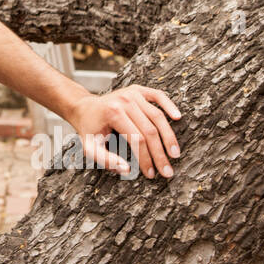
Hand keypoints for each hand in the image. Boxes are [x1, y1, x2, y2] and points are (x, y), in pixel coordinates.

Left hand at [65, 86, 181, 178]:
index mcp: (113, 113)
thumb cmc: (89, 129)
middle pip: (149, 130)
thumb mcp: (90, 147)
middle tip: (167, 172)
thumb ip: (105, 160)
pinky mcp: (139, 90)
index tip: (151, 174)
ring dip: (168, 137)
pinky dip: (169, 105)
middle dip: (160, 154)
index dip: (146, 159)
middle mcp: (124, 100)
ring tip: (175, 154)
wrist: (85, 108)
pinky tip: (178, 118)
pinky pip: (158, 96)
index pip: (137, 140)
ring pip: (157, 117)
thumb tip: (126, 170)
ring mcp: (133, 93)